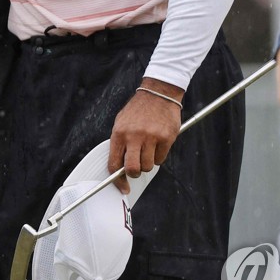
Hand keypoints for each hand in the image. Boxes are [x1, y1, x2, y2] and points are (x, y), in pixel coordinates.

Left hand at [108, 78, 183, 193]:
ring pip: (148, 166)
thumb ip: (120, 143)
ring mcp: (150, 137)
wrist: (158, 93)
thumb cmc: (138, 110)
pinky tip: (158, 143)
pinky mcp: (165, 138)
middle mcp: (134, 136)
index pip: (114, 163)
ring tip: (148, 148)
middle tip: (137, 168)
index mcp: (119, 133)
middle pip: (132, 170)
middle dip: (134, 173)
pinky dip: (159, 155)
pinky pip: (161, 159)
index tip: (122, 187)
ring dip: (148, 162)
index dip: (117, 180)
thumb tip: (118, 167)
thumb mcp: (122, 122)